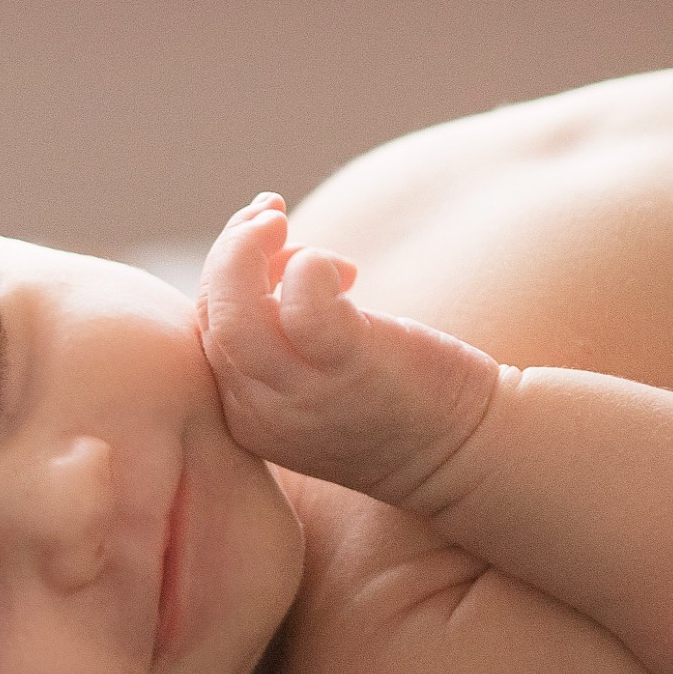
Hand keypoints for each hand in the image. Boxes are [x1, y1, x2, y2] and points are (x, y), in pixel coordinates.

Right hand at [198, 193, 499, 504]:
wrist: (466, 457)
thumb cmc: (393, 401)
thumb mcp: (314, 374)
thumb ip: (281, 331)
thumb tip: (270, 253)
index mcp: (245, 414)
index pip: (205, 329)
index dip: (222, 272)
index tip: (263, 237)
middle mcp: (259, 413)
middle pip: (211, 316)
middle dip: (229, 250)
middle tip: (270, 215)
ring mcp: (301, 396)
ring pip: (234, 314)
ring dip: (246, 250)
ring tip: (278, 220)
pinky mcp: (349, 371)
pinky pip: (304, 304)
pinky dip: (312, 265)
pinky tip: (346, 271)